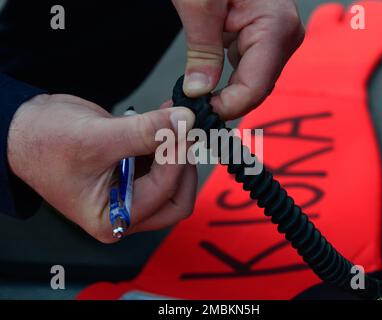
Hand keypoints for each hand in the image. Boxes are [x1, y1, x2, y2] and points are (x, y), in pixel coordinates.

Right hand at [7, 94, 195, 242]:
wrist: (25, 129)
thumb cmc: (45, 143)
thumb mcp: (97, 137)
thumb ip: (145, 131)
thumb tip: (183, 121)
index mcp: (113, 218)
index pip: (164, 195)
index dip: (177, 160)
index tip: (185, 128)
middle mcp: (126, 211)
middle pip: (177, 198)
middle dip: (184, 164)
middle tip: (186, 131)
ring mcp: (132, 193)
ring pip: (174, 181)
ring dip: (179, 150)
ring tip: (177, 119)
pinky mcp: (134, 174)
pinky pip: (162, 163)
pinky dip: (169, 142)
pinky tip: (167, 119)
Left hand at [172, 0, 304, 119]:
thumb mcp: (199, 3)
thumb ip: (202, 50)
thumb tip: (199, 91)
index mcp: (276, 27)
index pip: (254, 88)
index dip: (224, 108)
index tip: (193, 114)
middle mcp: (284, 37)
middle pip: (254, 90)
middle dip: (220, 106)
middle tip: (183, 113)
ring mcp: (275, 40)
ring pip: (249, 85)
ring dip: (220, 98)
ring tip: (187, 103)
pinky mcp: (262, 41)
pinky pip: (245, 73)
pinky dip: (223, 85)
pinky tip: (201, 90)